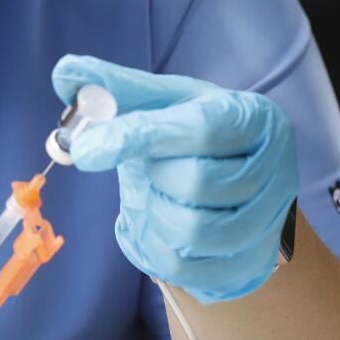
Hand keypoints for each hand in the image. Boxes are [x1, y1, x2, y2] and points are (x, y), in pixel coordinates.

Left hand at [52, 55, 297, 303]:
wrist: (232, 190)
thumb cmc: (193, 137)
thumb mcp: (164, 103)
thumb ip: (117, 88)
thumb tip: (65, 72)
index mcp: (253, 117)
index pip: (198, 128)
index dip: (137, 137)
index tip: (84, 151)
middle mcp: (274, 168)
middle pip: (196, 181)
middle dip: (154, 175)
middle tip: (150, 166)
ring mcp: (268, 221)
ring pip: (192, 230)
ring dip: (153, 212)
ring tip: (156, 193)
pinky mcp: (251, 262)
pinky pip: (187, 267)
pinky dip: (156, 246)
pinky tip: (159, 223)